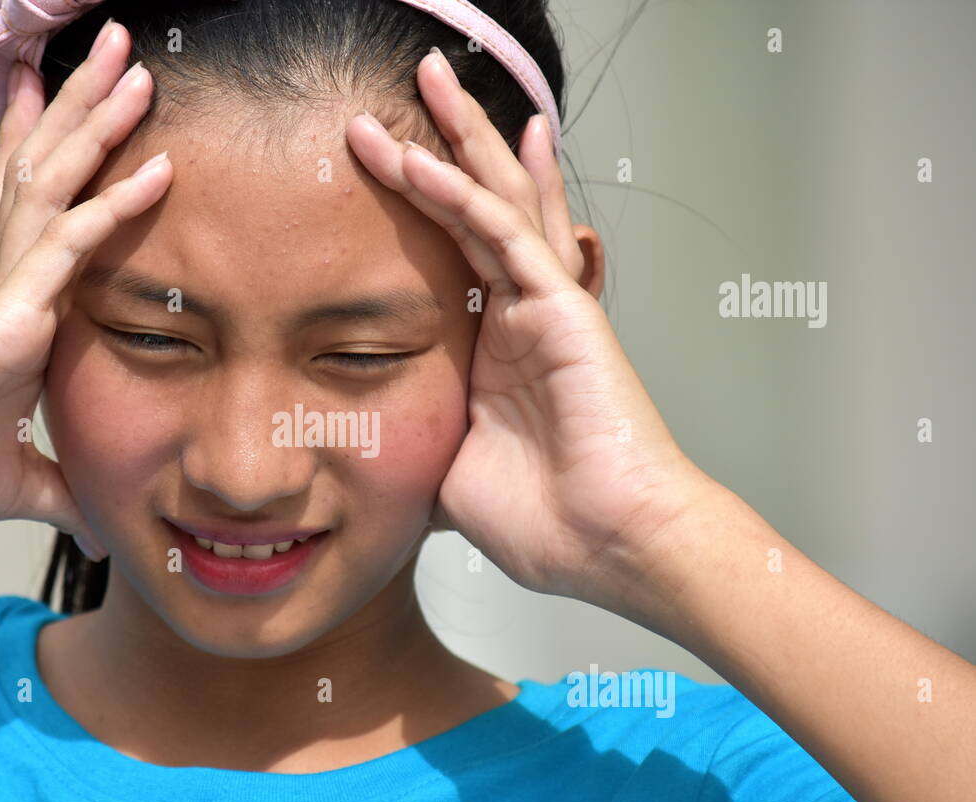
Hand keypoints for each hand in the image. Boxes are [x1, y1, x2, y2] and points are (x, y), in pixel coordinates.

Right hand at [0, 21, 169, 557]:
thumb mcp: (14, 484)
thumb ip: (60, 490)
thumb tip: (96, 519)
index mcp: (12, 318)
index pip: (50, 219)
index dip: (70, 161)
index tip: (98, 121)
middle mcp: (10, 290)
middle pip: (53, 176)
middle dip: (88, 110)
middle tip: (121, 54)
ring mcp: (5, 295)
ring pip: (57, 185)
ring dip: (99, 122)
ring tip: (134, 64)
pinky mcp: (3, 316)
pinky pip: (66, 246)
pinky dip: (112, 207)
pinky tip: (155, 169)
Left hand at [345, 48, 712, 602]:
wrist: (608, 545)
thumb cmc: (549, 522)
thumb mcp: (452, 474)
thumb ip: (420, 445)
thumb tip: (370, 459)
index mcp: (495, 350)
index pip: (455, 253)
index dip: (424, 203)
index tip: (383, 164)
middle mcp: (521, 315)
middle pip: (482, 206)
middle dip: (447, 141)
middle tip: (414, 86)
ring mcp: (544, 308)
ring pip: (497, 201)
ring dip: (458, 139)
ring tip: (428, 79)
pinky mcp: (562, 312)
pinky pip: (503, 239)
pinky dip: (465, 196)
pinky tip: (426, 159)